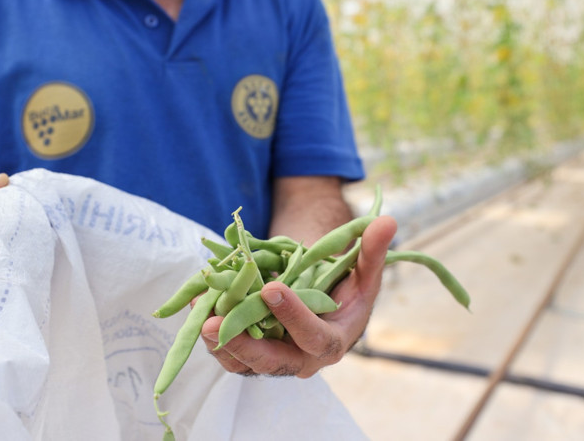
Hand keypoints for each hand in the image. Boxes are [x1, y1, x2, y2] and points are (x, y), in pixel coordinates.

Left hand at [200, 215, 396, 377]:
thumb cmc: (346, 287)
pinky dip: (211, 332)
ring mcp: (274, 359)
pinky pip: (228, 350)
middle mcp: (302, 359)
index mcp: (333, 341)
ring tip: (199, 314)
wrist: (324, 303)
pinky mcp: (251, 354)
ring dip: (219, 341)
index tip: (272, 288)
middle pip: (272, 362)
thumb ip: (372, 250)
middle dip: (243, 345)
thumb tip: (387, 221)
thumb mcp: (363, 270)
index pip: (315, 337)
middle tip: (215, 323)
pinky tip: (196, 304)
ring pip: (243, 361)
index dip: (293, 316)